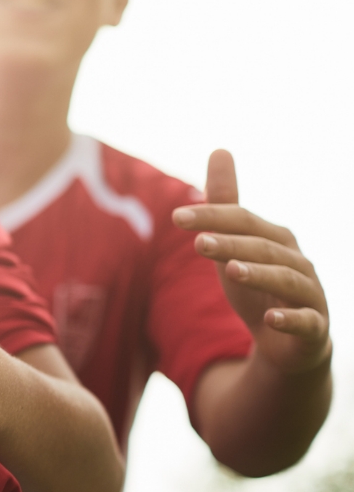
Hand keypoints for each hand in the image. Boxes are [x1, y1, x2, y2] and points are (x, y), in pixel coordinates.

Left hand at [174, 150, 330, 375]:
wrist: (286, 342)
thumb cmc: (257, 285)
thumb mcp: (234, 244)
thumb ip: (226, 203)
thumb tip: (220, 149)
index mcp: (276, 239)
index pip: (244, 221)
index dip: (212, 217)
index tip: (175, 217)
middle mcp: (297, 261)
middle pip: (264, 248)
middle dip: (231, 244)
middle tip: (198, 243)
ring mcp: (309, 294)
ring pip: (286, 280)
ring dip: (260, 275)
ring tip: (231, 271)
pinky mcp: (314, 328)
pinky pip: (306, 322)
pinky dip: (289, 319)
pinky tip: (270, 319)